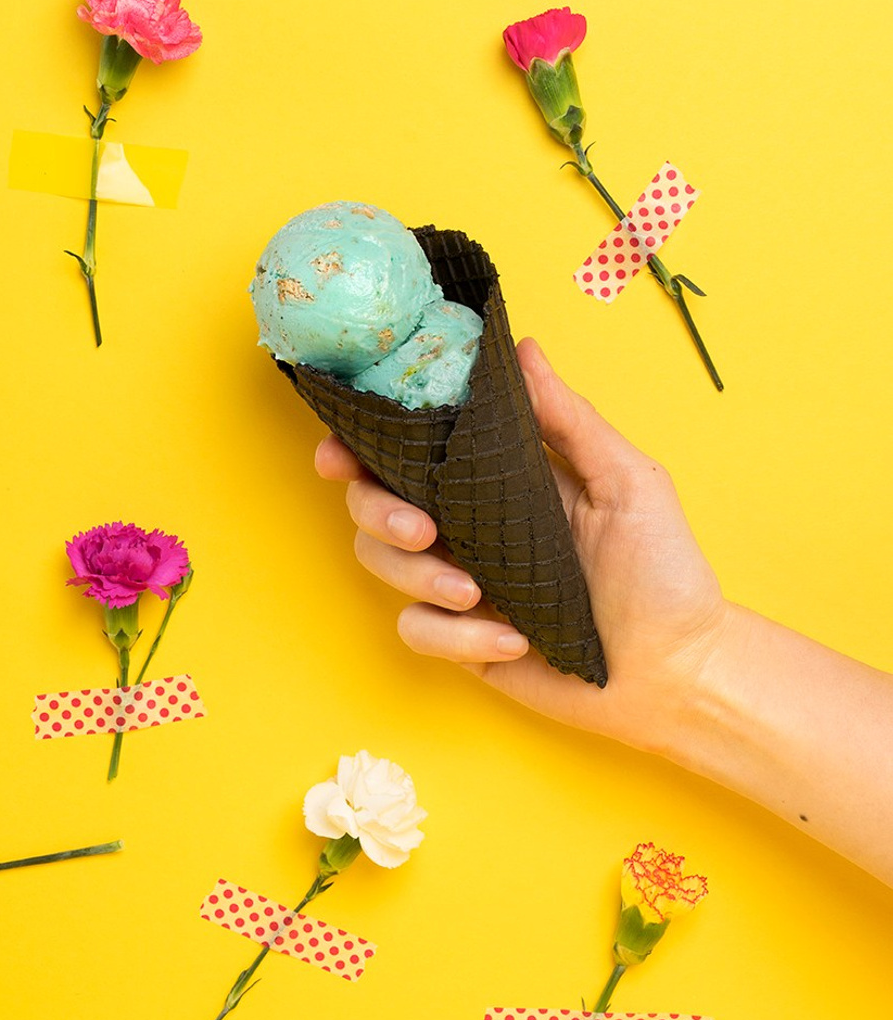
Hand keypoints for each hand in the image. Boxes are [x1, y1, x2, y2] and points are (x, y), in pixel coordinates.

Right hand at [314, 338, 731, 751]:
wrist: (678, 669)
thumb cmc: (663, 573)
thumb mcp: (627, 483)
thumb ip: (569, 420)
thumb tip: (523, 350)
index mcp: (494, 481)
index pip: (408, 451)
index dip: (360, 446)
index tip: (342, 451)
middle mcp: (465, 528)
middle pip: (371, 506)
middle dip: (378, 512)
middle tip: (422, 529)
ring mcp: (459, 584)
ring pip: (382, 566)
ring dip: (418, 577)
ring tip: (478, 595)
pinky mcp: (461, 642)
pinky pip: (418, 631)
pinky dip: (458, 639)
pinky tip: (513, 642)